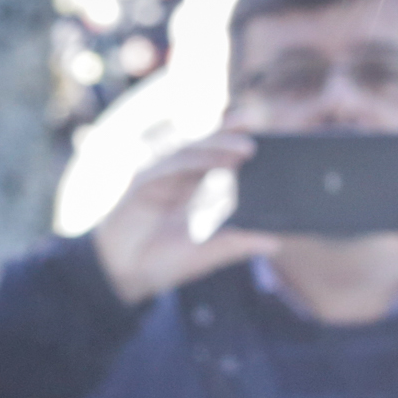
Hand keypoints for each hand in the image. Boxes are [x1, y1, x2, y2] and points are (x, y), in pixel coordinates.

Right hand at [90, 131, 279, 305]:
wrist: (123, 276)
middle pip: (202, 145)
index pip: (213, 157)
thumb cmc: (160, 261)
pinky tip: (216, 161)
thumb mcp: (207, 253)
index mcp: (187, 187)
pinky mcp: (141, 184)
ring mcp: (156, 178)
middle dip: (227, 131)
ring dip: (218, 145)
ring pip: (190, 151)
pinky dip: (195, 162)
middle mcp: (172, 177)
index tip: (262, 133)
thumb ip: (237, 244)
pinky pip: (171, 166)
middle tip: (256, 121)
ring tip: (248, 147)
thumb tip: (275, 242)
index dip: (233, 142)